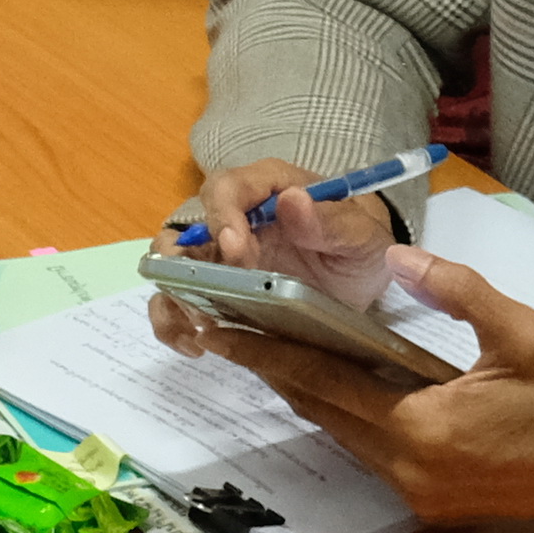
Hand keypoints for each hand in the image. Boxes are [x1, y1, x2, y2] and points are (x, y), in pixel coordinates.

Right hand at [151, 163, 400, 313]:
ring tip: (199, 325)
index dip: (222, 217)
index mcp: (266, 188)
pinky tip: (195, 344)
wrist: (362, 276)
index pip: (224, 188)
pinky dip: (173, 322)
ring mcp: (219, 254)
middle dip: (187, 263)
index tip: (238, 251)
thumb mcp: (363, 236)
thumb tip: (290, 201)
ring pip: (170, 266)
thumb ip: (333, 221)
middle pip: (184, 227)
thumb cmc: (360, 245)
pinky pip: (176, 299)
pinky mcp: (216, 288)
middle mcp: (233, 217)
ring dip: (173, 295)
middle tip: (213, 297)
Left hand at [155, 248, 533, 532]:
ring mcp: (423, 495)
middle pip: (322, 413)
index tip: (219, 328)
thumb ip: (457, 292)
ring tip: (265, 346)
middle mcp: (412, 472)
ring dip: (308, 393)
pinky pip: (372, 452)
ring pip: (344, 435)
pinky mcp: (437, 504)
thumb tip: (399, 260)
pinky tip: (333, 381)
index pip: (323, 383)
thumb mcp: (523, 332)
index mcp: (425, 431)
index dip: (267, 353)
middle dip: (274, 370)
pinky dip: (347, 415)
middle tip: (225, 328)